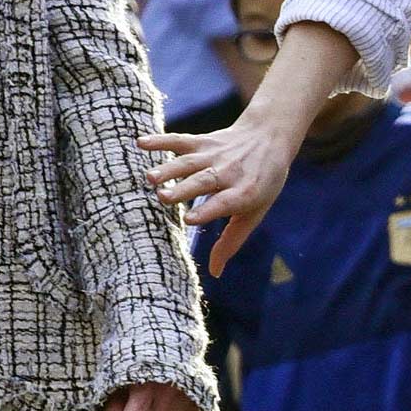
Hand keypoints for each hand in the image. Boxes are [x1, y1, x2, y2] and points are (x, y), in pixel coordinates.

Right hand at [142, 110, 297, 272]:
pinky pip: (180, 140)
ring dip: (168, 169)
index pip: (224, 202)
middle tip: (163, 198)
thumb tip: (215, 273)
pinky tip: (140, 143)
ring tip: (150, 178)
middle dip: (183, 189)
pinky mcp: (203, 141)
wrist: (270, 137)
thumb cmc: (262, 183)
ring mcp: (214, 154)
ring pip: (189, 162)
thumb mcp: (254, 213)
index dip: (207, 210)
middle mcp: (228, 172)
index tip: (189, 220)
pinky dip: (160, 141)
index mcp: (245, 192)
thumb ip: (231, 241)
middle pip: (203, 181)